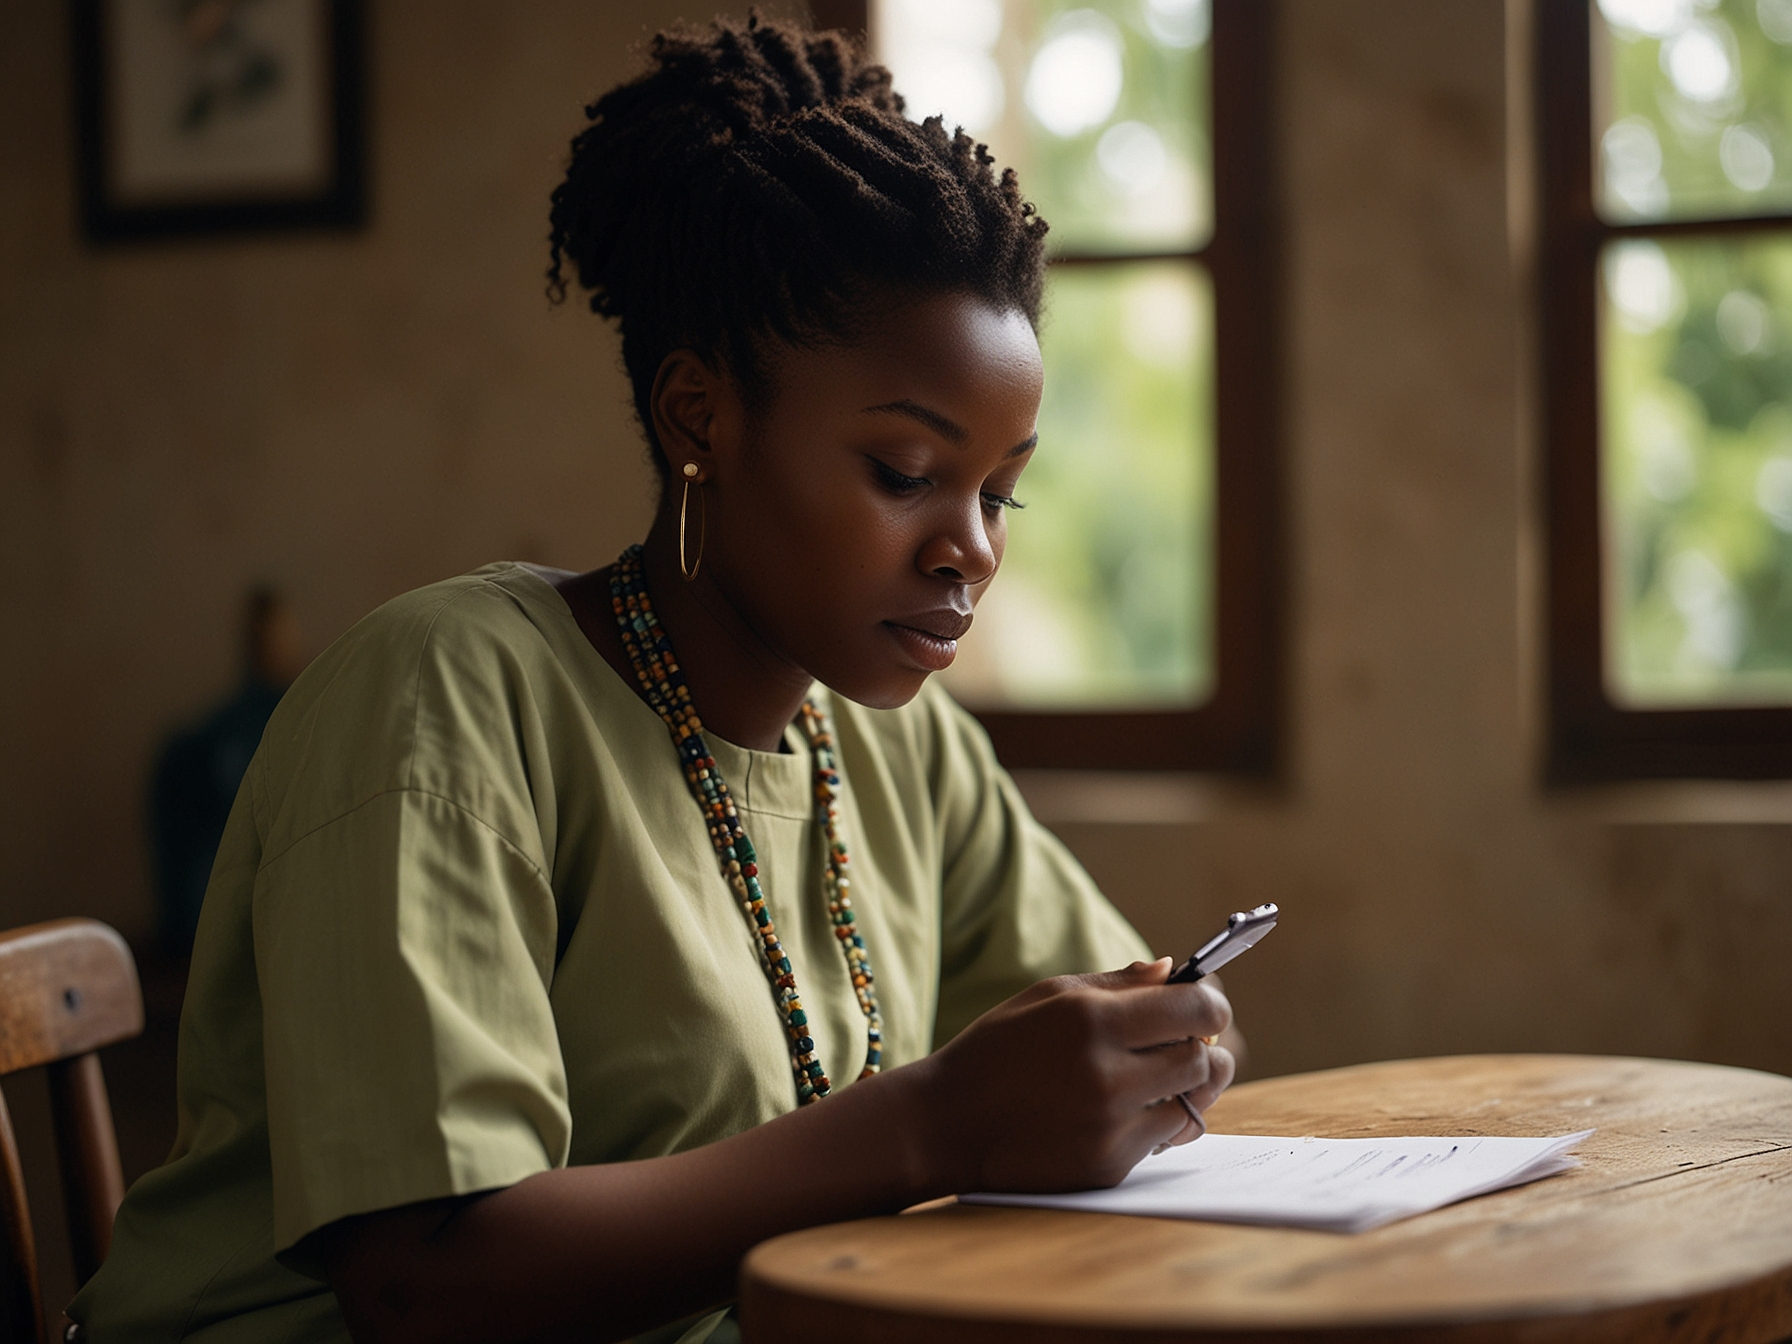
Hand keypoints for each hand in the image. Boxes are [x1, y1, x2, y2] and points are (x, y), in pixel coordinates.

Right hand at [918, 958, 1234, 1194]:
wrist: (947, 1123)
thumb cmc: (997, 1050)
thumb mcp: (1047, 997)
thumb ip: (1116, 984)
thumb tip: (1172, 971)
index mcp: (1093, 1021)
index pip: (1194, 1009)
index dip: (1211, 1004)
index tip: (1207, 1006)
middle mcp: (1108, 1075)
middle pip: (1202, 1059)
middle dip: (1200, 1046)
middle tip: (1184, 1042)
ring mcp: (1110, 1126)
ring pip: (1191, 1103)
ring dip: (1184, 1087)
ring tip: (1160, 1075)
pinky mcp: (1108, 1165)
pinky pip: (1162, 1139)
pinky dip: (1153, 1121)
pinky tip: (1123, 1107)